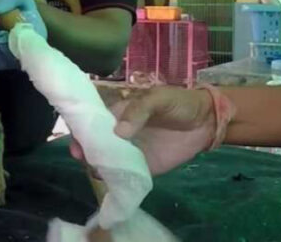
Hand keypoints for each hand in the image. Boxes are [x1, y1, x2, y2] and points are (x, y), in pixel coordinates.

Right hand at [70, 85, 234, 175]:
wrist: (205, 122)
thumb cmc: (179, 103)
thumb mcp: (158, 98)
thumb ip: (139, 110)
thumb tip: (119, 131)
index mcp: (118, 113)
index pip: (93, 120)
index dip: (80, 128)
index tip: (74, 136)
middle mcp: (119, 134)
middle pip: (93, 143)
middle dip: (83, 149)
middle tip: (80, 155)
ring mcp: (129, 152)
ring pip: (104, 161)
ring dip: (96, 165)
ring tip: (95, 168)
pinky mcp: (141, 169)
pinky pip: (123, 176)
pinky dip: (114, 180)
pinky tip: (109, 182)